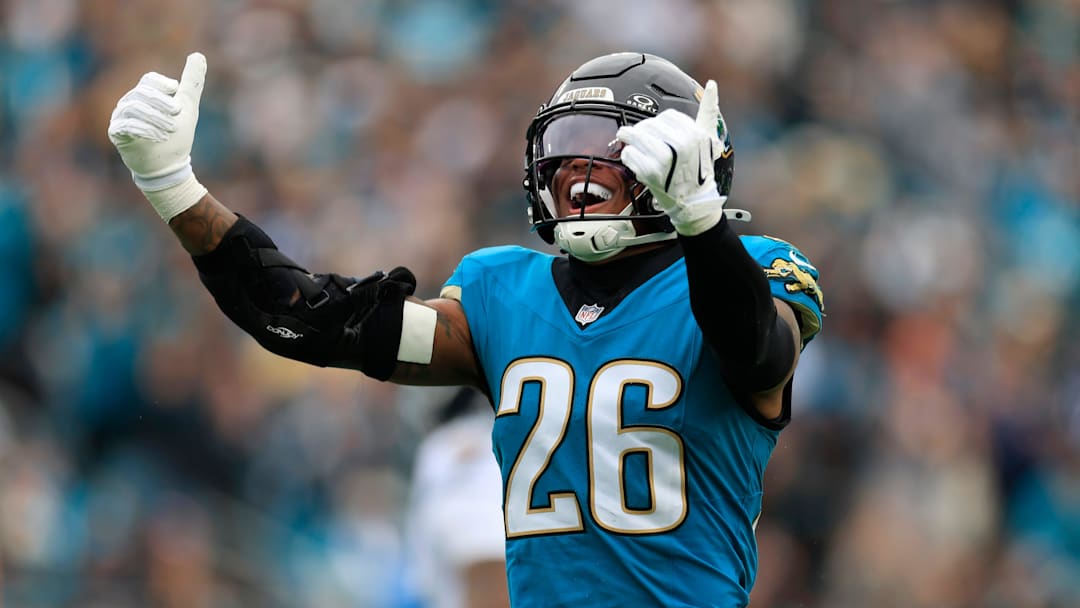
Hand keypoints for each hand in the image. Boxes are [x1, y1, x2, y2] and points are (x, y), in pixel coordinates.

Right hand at [108, 52, 208, 221]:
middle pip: (142, 93)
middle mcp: (129, 102)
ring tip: (170, 131)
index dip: (163, 86)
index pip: (149, 80)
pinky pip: (125, 125)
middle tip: (178, 116)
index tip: (177, 97)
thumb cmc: (177, 136)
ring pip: (134, 108)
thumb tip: (198, 55)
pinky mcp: (116, 133)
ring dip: (156, 118)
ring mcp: (120, 117)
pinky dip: (144, 129)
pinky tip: (159, 137)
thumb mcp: (187, 107)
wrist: (168, 166)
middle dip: (162, 104)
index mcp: (145, 94)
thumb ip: (192, 83)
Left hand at [616, 79, 726, 234]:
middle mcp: (680, 145)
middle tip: (639, 139)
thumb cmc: (699, 171)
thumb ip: (708, 111)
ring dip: (629, 139)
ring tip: (629, 143)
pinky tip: (635, 161)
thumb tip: (712, 84)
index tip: (657, 134)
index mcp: (694, 134)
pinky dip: (628, 156)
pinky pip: (629, 154)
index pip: (666, 116)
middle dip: (641, 131)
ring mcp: (664, 159)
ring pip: (635, 135)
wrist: (694, 203)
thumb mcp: (708, 139)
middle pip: (648, 124)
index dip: (658, 125)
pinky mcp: (650, 172)